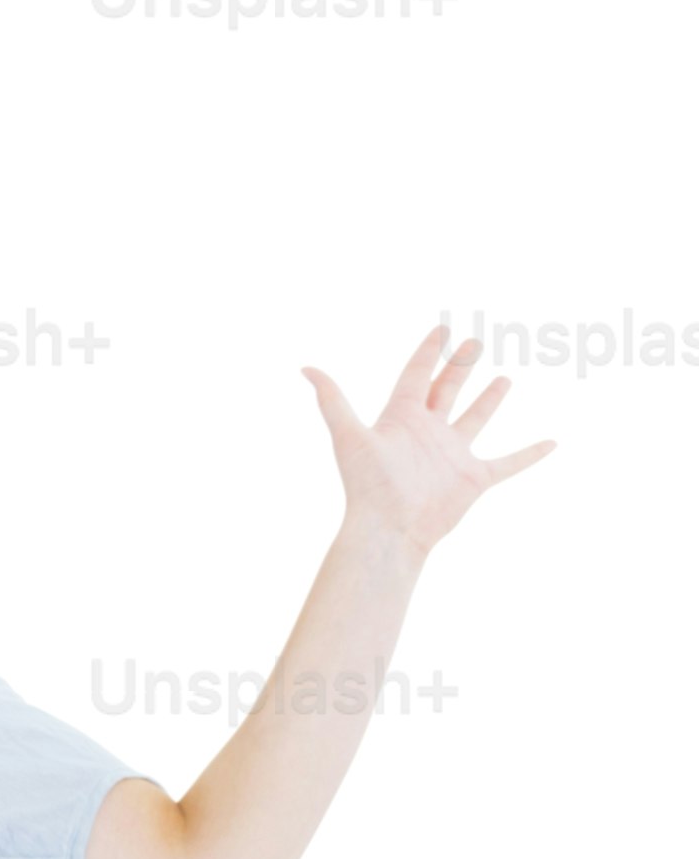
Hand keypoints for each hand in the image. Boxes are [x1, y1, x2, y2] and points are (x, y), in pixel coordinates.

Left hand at [312, 326, 546, 565]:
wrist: (388, 529)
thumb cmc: (367, 485)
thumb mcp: (349, 435)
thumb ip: (332, 401)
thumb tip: (305, 367)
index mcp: (402, 418)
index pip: (417, 375)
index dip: (428, 352)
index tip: (441, 329)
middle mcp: (428, 432)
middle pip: (448, 389)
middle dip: (461, 366)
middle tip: (475, 342)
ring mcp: (452, 454)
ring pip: (476, 418)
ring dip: (490, 399)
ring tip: (504, 378)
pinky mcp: (473, 478)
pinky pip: (509, 463)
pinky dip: (530, 454)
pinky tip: (552, 443)